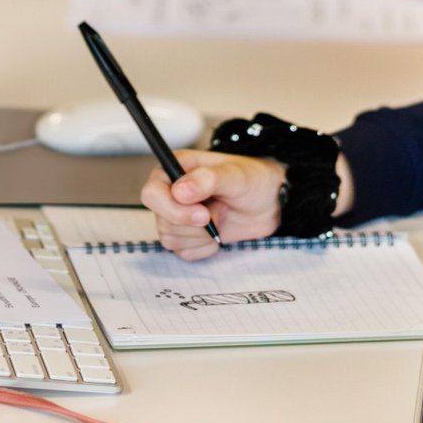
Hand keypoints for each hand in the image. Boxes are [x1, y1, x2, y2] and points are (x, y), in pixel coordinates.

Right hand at [142, 150, 285, 257]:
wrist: (271, 202)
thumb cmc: (253, 180)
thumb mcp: (235, 175)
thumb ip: (207, 180)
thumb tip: (179, 192)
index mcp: (173, 170)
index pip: (151, 194)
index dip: (172, 208)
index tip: (202, 214)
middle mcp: (169, 193)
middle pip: (161, 220)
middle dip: (194, 224)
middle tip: (221, 212)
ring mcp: (176, 216)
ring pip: (171, 238)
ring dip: (202, 234)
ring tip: (222, 214)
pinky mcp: (187, 237)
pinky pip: (183, 252)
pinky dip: (205, 247)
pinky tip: (219, 233)